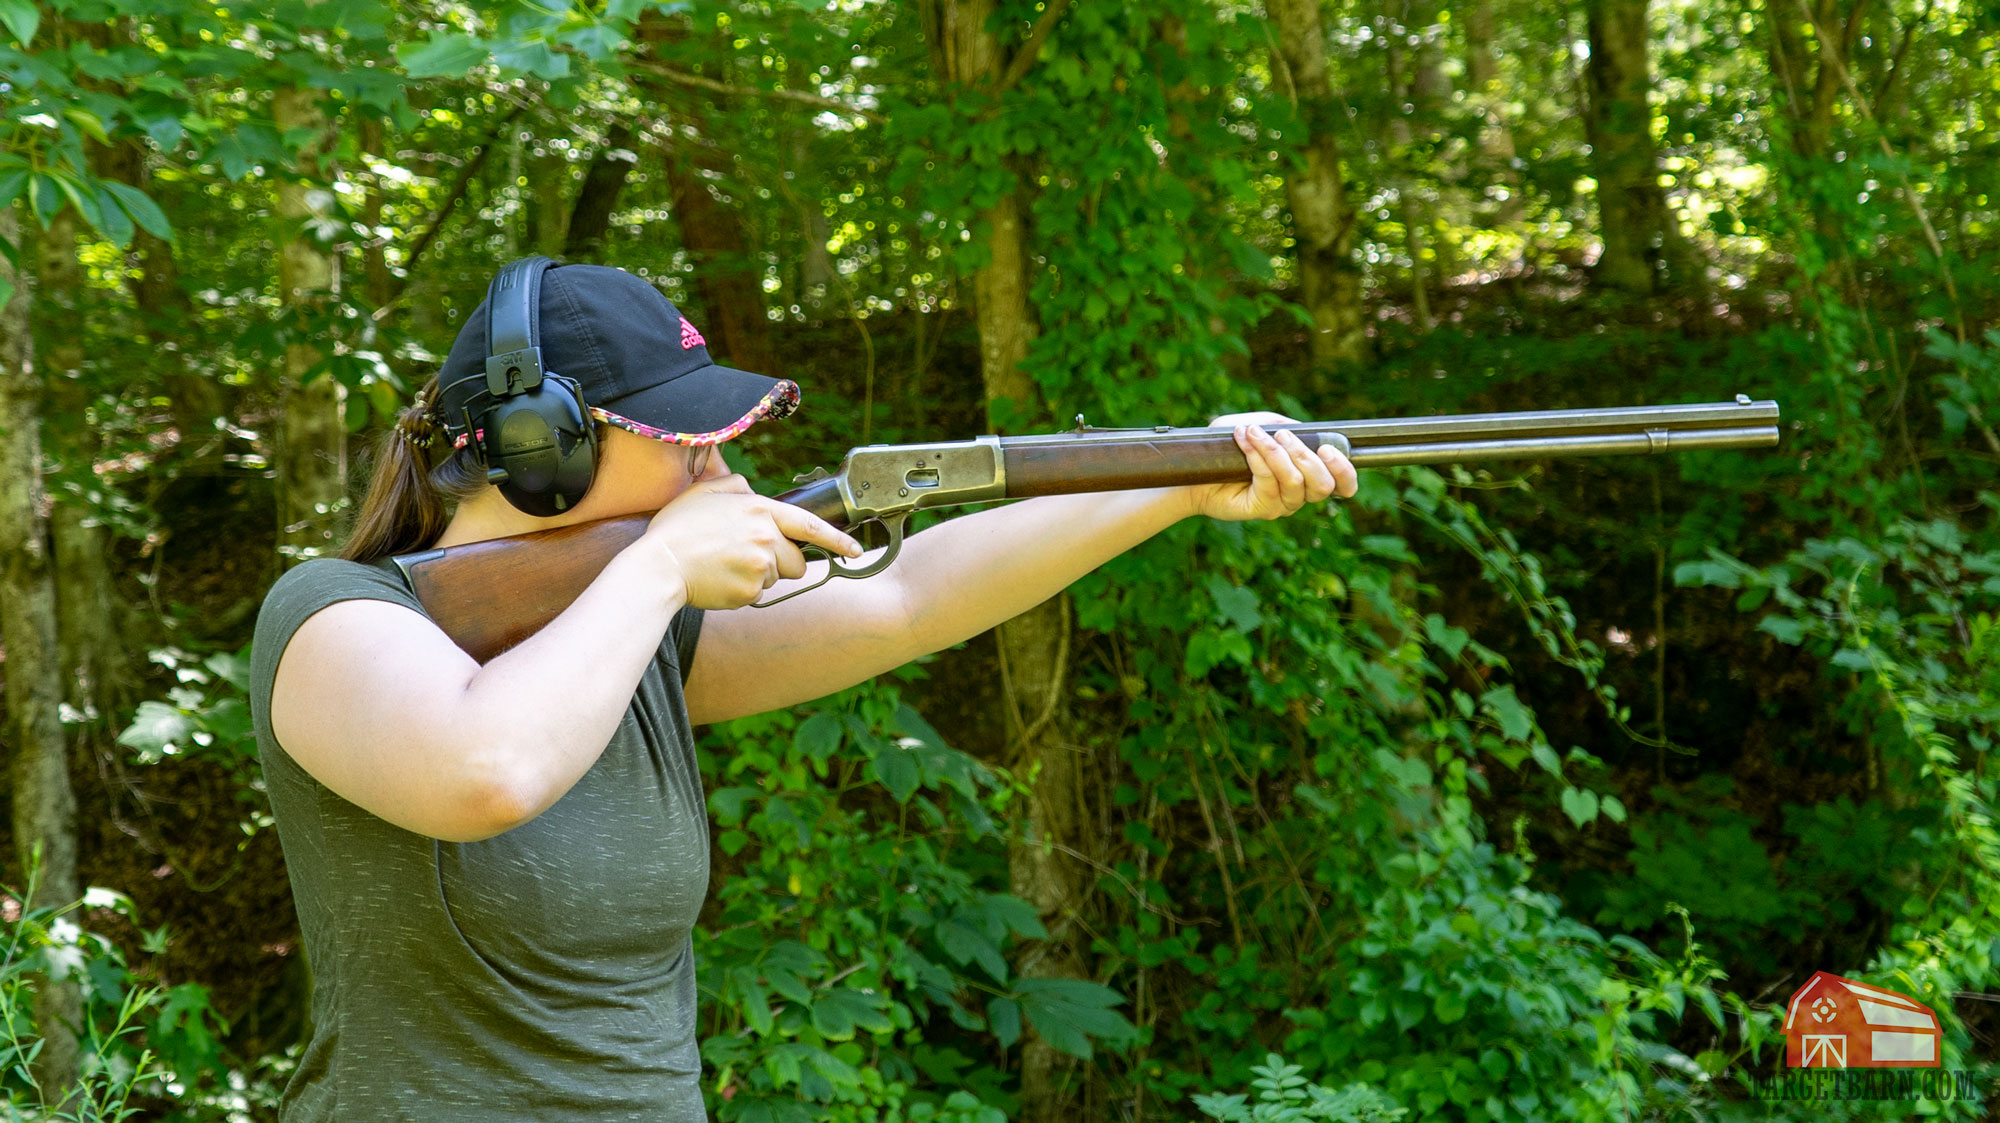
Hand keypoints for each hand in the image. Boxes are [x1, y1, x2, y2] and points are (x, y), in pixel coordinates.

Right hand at [640, 474, 863, 609]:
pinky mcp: (751, 591)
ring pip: (776, 578)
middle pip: (796, 560)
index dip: (837, 538)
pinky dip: (742, 590)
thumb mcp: (705, 492)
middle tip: (746, 557)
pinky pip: (757, 594)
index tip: (855, 549)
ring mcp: (760, 566)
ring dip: (759, 575)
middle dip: (781, 562)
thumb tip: (751, 492)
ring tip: (726, 565)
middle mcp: (766, 537)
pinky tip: (720, 579)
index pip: (809, 524)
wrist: (658, 566)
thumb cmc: (677, 529)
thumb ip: (735, 486)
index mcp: (759, 510)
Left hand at [1184, 410, 1357, 521]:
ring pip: (1295, 482)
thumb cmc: (1227, 447)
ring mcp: (1281, 504)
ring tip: (1254, 433)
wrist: (1195, 470)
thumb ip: (1279, 424)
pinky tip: (1244, 440)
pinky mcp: (1261, 509)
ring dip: (1277, 452)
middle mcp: (1299, 493)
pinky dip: (1257, 456)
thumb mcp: (1255, 424)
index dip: (1344, 471)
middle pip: (1323, 485)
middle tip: (1283, 436)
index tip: (1328, 448)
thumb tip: (1300, 431)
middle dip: (1306, 455)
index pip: (1342, 484)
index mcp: (1307, 475)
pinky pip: (1268, 482)